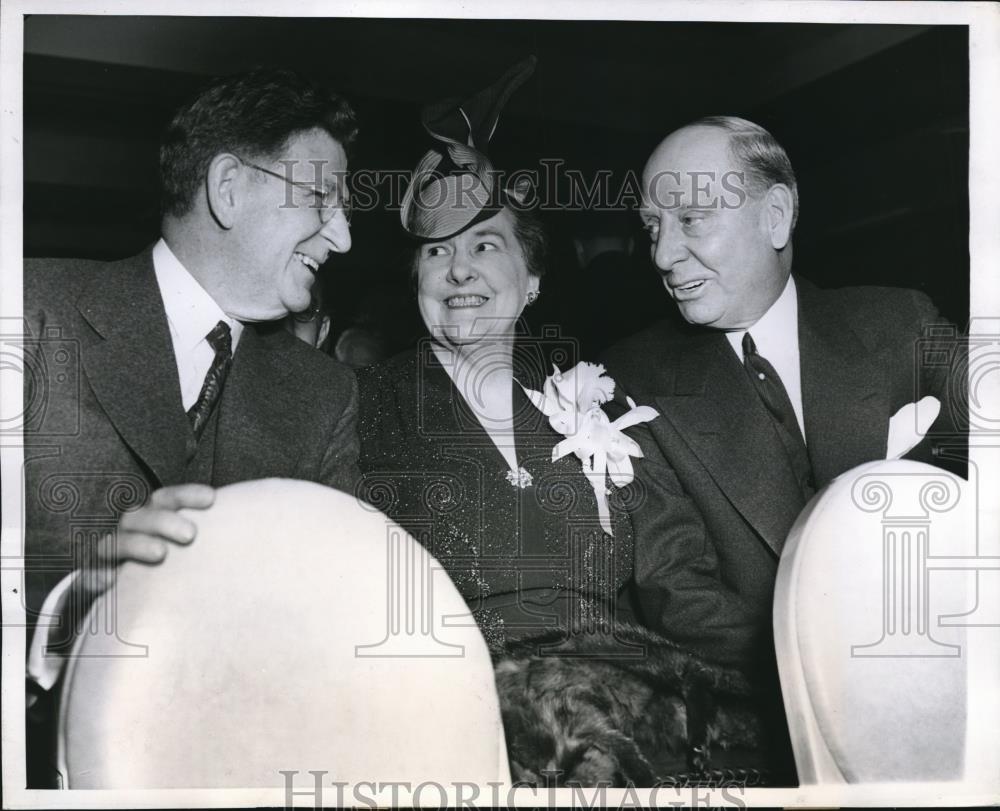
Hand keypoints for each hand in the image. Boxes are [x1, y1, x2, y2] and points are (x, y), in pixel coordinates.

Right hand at [81, 484, 214, 594]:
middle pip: (140, 517)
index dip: (186, 495)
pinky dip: (98, 579)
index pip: (167, 499)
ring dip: (136, 546)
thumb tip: (264, 529)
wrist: (120, 602)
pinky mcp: (92, 585)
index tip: (212, 499)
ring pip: (112, 544)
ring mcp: (107, 560)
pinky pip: (90, 581)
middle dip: (164, 520)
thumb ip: (214, 540)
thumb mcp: (190, 553)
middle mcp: (129, 535)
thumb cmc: (170, 571)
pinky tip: (111, 583)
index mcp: (153, 521)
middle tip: (190, 534)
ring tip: (159, 554)